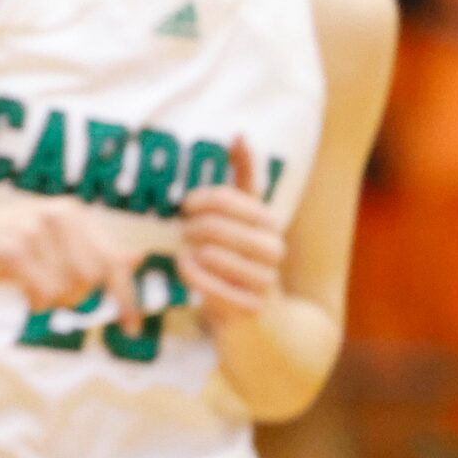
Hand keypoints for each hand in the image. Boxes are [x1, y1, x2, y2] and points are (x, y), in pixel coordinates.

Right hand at [0, 201, 141, 319]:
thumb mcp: (47, 242)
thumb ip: (90, 249)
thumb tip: (136, 259)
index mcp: (72, 212)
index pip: (114, 260)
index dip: (127, 297)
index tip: (133, 327)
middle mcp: (59, 214)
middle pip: (94, 278)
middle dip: (75, 298)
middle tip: (48, 296)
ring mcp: (36, 230)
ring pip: (69, 288)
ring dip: (50, 299)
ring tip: (28, 287)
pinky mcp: (14, 250)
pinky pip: (43, 293)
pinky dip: (33, 302)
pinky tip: (19, 291)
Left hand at [178, 136, 286, 325]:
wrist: (264, 323)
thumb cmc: (243, 262)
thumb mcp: (244, 220)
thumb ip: (243, 178)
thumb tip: (239, 134)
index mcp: (269, 222)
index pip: (225, 198)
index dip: (198, 199)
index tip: (187, 206)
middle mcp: (272, 249)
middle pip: (213, 226)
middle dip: (190, 228)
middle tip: (184, 234)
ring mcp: (264, 280)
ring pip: (210, 256)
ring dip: (188, 254)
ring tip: (185, 255)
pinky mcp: (250, 308)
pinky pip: (209, 287)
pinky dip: (192, 277)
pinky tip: (187, 272)